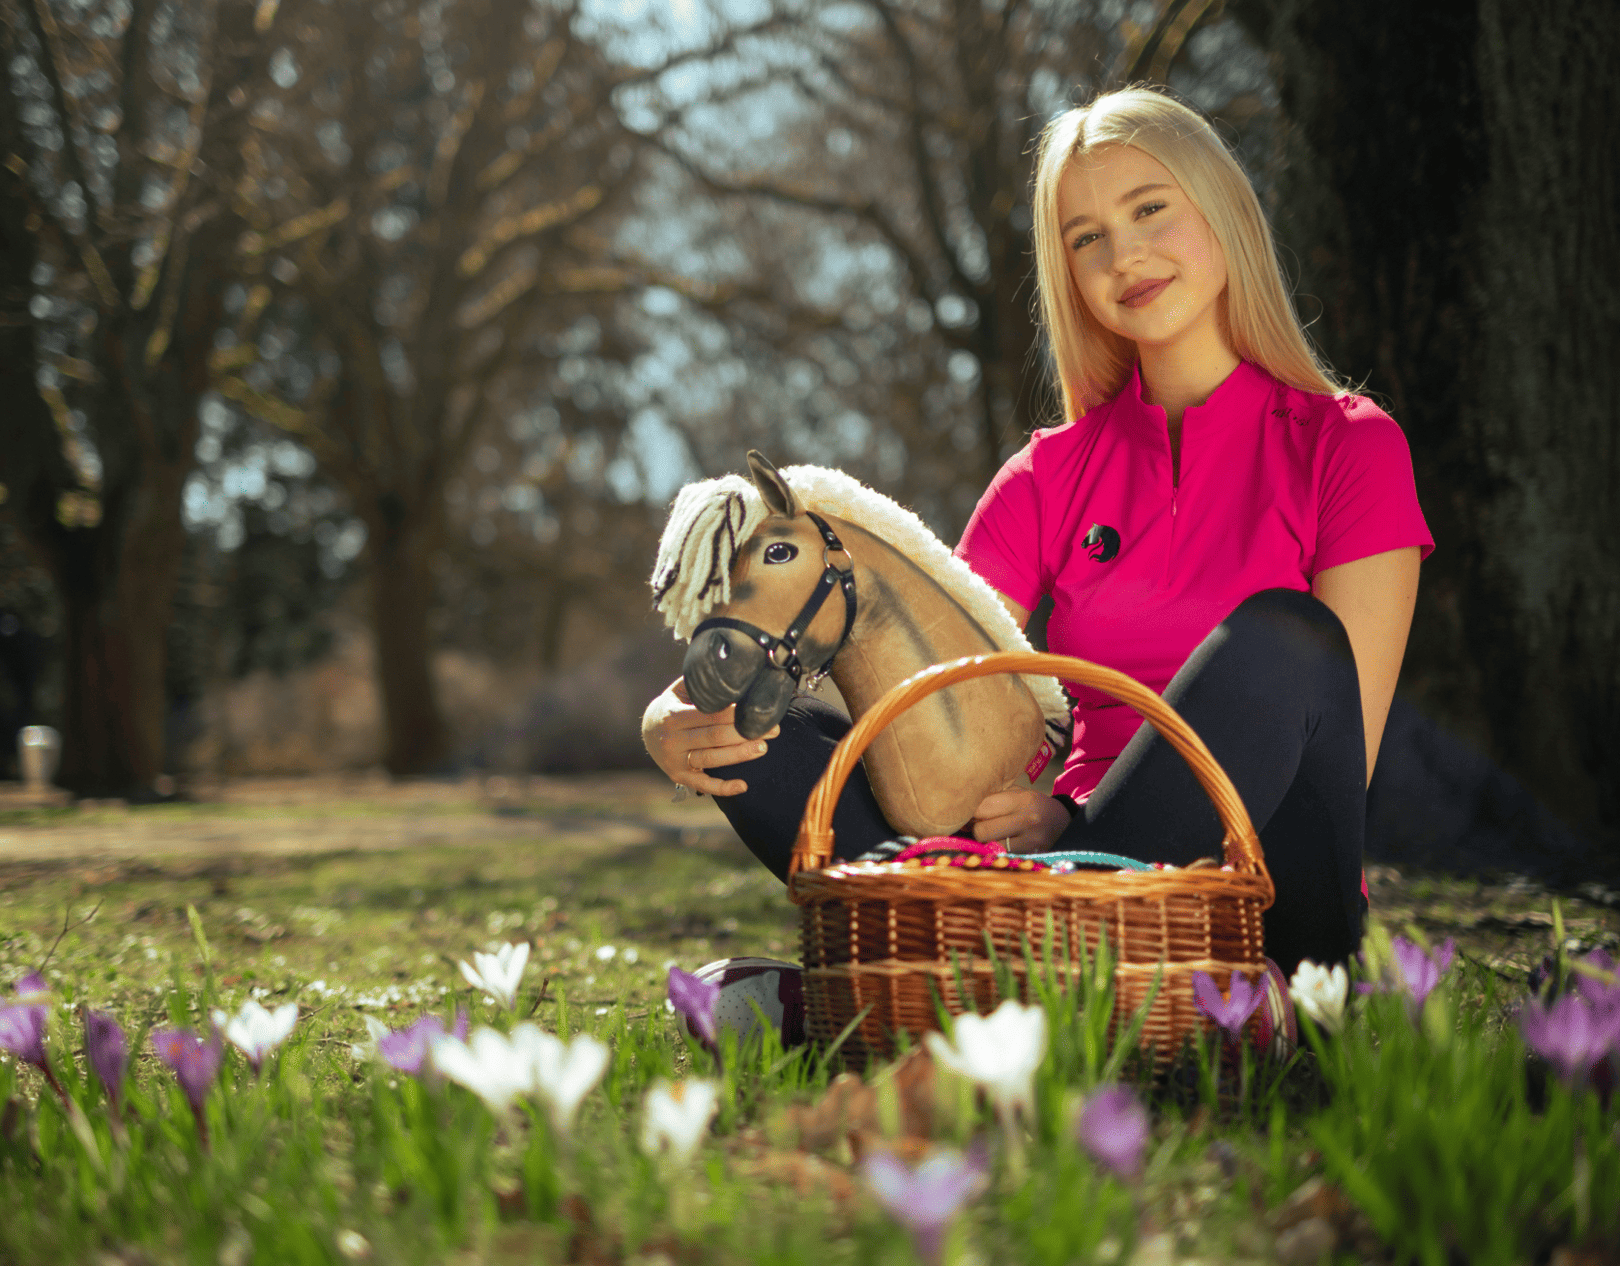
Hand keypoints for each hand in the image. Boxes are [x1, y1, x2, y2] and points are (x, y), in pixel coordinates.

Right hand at [641, 678, 778, 797]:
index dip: (736, 714)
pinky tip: (743, 786)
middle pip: (714, 737)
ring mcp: (675, 760)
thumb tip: (731, 670)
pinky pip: (703, 784)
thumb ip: (701, 685)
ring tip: (763, 748)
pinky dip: (723, 787)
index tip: (759, 711)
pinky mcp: (679, 776)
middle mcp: (672, 739)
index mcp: (673, 715)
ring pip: (712, 758)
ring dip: (739, 755)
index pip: (710, 715)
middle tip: (772, 730)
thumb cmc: (672, 706)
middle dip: (745, 733)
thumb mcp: (679, 691)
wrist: (646, 730)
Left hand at [971, 788, 1070, 853]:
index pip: (982, 808)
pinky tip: (999, 842)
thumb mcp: (1016, 793)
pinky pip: (1001, 855)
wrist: (1061, 822)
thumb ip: (992, 798)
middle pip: (982, 831)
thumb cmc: (1030, 805)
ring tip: (989, 833)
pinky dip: (995, 850)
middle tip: (978, 824)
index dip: (969, 811)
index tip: (968, 811)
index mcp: (1022, 800)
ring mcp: (1030, 842)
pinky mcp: (1030, 856)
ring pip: (989, 846)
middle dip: (975, 828)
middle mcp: (1027, 821)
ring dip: (984, 841)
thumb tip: (962, 811)